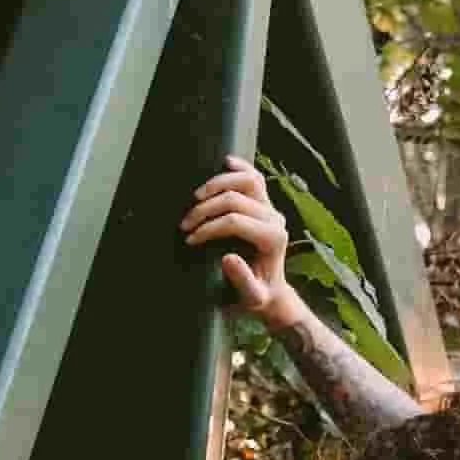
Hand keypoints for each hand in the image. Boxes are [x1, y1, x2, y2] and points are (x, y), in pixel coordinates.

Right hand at [181, 155, 297, 328]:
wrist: (271, 293)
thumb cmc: (257, 296)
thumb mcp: (251, 298)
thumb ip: (243, 281)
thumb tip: (228, 259)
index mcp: (272, 239)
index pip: (235, 221)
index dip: (209, 227)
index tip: (190, 239)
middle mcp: (275, 219)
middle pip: (236, 199)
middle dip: (205, 210)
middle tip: (185, 224)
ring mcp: (271, 208)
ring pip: (247, 181)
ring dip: (217, 184)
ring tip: (196, 198)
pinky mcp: (265, 203)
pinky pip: (254, 178)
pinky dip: (239, 167)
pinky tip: (225, 162)